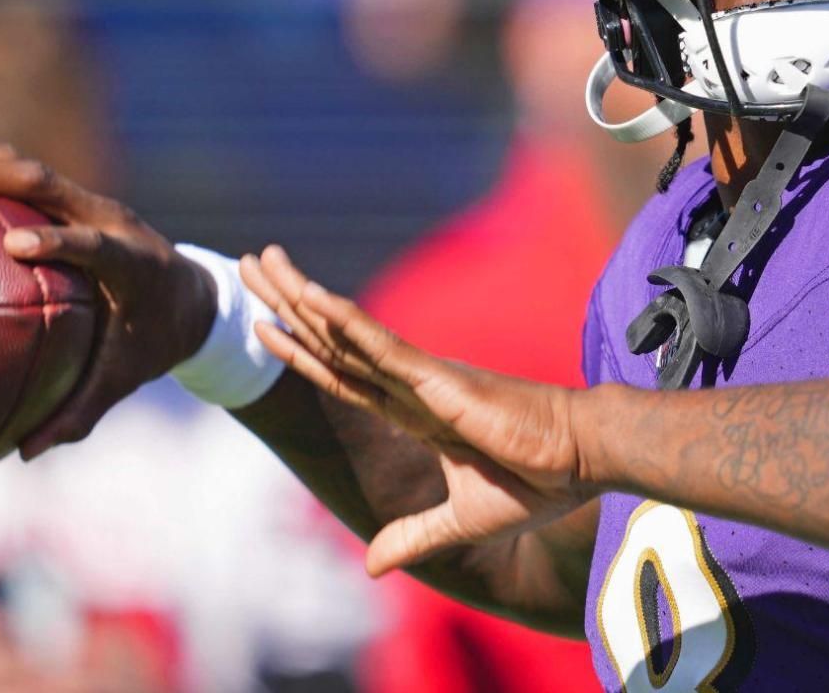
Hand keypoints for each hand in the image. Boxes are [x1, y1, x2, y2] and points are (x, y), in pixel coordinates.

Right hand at [0, 134, 215, 459]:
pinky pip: (4, 170)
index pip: (94, 242)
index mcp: (130, 261)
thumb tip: (26, 454)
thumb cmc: (152, 340)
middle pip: (41, 180)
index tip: (15, 243)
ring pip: (16, 162)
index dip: (59, 238)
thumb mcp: (125, 378)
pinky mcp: (59, 194)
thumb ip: (81, 411)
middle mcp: (104, 216)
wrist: (188, 292)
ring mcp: (79, 198)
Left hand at [240, 244, 593, 575]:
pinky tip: (314, 301)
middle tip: (246, 262)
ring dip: (299, 297)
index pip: (341, 376)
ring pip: (346, 332)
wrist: (583, 460)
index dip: (298, 350)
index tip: (261, 323)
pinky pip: (384, 348)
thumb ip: (416, 536)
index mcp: (415, 410)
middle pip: (331, 339)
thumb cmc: (538, 481)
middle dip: (286, 301)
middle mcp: (410, 384)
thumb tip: (371, 567)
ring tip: (260, 260)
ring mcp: (422, 375)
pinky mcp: (440, 379)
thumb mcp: (463, 521)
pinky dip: (347, 325)